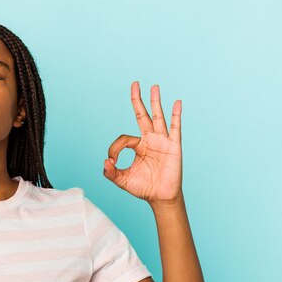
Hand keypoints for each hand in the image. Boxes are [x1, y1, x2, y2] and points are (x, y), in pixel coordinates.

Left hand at [103, 81, 182, 205]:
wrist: (160, 198)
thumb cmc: (143, 188)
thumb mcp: (122, 180)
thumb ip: (110, 173)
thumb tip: (105, 162)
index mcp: (138, 146)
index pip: (124, 138)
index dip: (114, 148)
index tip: (112, 162)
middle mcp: (150, 140)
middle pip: (142, 115)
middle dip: (137, 100)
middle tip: (134, 84)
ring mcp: (162, 141)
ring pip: (157, 117)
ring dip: (155, 102)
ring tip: (153, 86)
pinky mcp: (173, 146)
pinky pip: (175, 128)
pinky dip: (176, 115)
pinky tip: (177, 102)